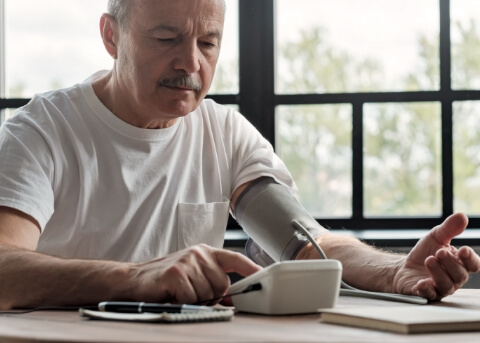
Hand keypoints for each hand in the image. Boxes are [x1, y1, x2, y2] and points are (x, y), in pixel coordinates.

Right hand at [127, 244, 260, 304]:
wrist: (134, 279)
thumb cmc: (167, 279)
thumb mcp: (193, 274)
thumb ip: (214, 280)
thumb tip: (234, 297)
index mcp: (206, 252)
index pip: (235, 259)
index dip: (251, 269)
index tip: (265, 277)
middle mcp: (199, 253)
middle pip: (222, 284)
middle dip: (210, 295)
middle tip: (191, 292)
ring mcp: (187, 261)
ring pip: (207, 293)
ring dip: (194, 299)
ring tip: (180, 292)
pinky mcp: (176, 273)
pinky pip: (191, 297)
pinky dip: (182, 301)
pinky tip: (172, 294)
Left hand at [393, 213, 479, 300]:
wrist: (404, 266)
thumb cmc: (425, 252)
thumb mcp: (436, 237)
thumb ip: (449, 228)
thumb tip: (462, 216)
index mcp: (460, 264)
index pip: (473, 264)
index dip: (470, 258)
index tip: (463, 249)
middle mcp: (454, 278)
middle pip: (460, 275)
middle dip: (450, 263)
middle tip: (439, 252)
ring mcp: (440, 288)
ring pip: (446, 285)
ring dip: (438, 272)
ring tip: (429, 260)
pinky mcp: (426, 294)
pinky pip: (429, 295)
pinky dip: (426, 289)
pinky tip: (421, 283)